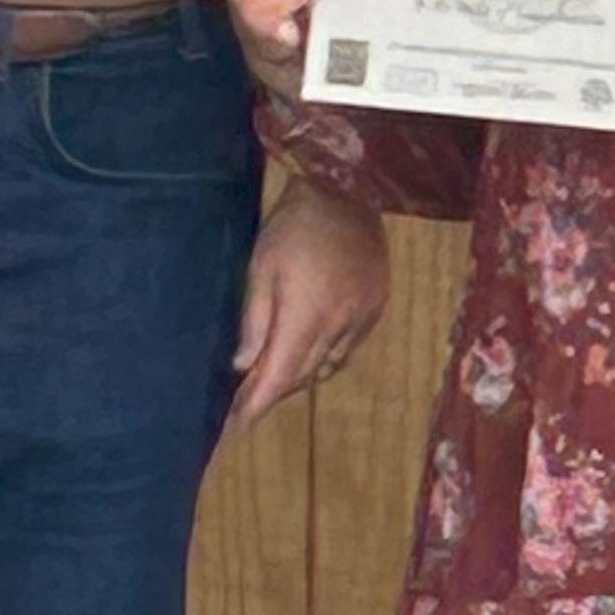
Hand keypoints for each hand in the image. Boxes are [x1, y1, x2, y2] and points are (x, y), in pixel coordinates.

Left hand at [228, 175, 387, 431]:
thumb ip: (254, 320)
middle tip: (248, 397)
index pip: (278, 377)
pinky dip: (328, 352)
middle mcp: (339, 325)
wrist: (346, 188)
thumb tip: (244, 366)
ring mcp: (363, 316)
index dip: (256, 405)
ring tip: (279, 370)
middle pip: (303, 375)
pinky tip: (314, 342)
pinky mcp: (377, 304)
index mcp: (307, 317)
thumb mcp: (260, 267)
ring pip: (329, 364)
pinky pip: (349, 345)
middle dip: (275, 389)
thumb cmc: (292, 225)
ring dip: (303, 372)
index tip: (237, 426)